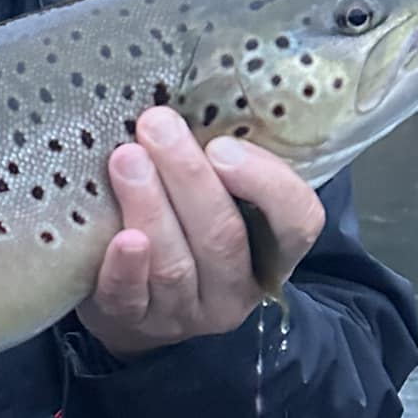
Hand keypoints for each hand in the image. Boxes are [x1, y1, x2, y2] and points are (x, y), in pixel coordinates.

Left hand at [75, 107, 325, 360]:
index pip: (297, 221)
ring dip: (151, 207)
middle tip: (156, 126)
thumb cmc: (182, 227)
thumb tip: (191, 96)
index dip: (265, 183)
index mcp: (270, 252)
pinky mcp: (134, 321)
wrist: (134, 302)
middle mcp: (234, 288)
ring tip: (125, 160)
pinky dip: (125, 268)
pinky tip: (120, 238)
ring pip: (176, 264)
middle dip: (188, 177)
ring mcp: (185, 312)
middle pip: (223, 236)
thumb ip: (218, 162)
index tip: (222, 146)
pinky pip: (131, 298)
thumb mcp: (217, 197)